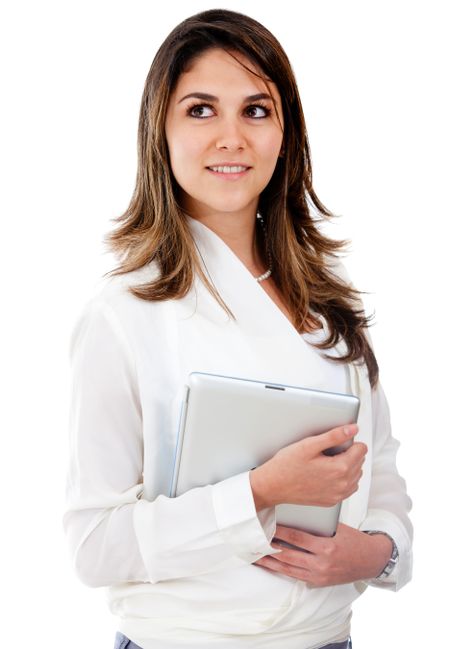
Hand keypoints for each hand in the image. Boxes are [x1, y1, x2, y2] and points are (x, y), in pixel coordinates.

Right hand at [250, 424, 367, 510]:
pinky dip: (343, 479)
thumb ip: (334, 436)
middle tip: (327, 451)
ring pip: (356, 475)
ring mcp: (338, 495)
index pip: (361, 449)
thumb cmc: (287, 465)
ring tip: (326, 461)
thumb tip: (353, 429)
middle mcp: (342, 485)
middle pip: (360, 462)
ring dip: (347, 466)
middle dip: (348, 453)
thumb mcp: (309, 445)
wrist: (273, 486)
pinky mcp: (332, 501)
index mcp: (340, 468)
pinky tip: (327, 473)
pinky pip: (348, 488)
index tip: (335, 442)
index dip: (349, 441)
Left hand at [253, 523, 392, 586]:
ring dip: (271, 563)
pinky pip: (295, 576)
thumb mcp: (337, 528)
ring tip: (256, 556)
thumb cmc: (353, 539)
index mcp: (327, 547)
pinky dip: (282, 570)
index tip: (267, 525)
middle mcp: (322, 564)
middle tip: (254, 541)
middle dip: (270, 549)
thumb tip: (294, 517)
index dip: (280, 532)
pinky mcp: (319, 582)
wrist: (370, 560)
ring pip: (289, 569)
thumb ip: (317, 525)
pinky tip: (271, 566)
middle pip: (289, 556)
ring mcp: (320, 575)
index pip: (297, 538)